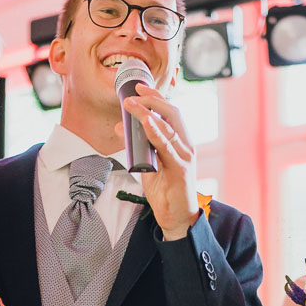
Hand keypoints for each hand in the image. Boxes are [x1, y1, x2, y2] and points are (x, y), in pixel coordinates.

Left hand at [119, 86, 197, 240]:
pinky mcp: (181, 169)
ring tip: (130, 105)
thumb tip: (119, 128)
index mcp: (181, 142)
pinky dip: (156, 132)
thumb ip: (138, 146)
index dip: (156, 97)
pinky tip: (146, 122)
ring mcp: (185, 156)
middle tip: (131, 95)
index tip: (139, 87)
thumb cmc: (166, 191)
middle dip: (151, 100)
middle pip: (172, 113)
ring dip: (147, 112)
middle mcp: (186, 145)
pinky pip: (167, 146)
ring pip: (168, 126)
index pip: (171, 112)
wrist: (177, 218)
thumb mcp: (148, 163)